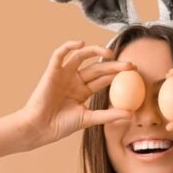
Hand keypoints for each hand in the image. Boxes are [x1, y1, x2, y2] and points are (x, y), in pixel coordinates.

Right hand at [20, 40, 134, 148]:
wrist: (40, 128)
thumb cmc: (61, 125)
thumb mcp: (89, 119)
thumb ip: (109, 115)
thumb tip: (131, 114)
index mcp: (83, 91)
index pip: (103, 79)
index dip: (117, 74)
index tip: (133, 72)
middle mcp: (74, 81)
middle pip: (97, 68)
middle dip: (113, 65)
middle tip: (130, 65)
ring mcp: (64, 75)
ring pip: (81, 56)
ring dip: (95, 51)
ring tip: (110, 53)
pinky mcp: (52, 71)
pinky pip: (59, 54)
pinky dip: (69, 46)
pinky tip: (81, 44)